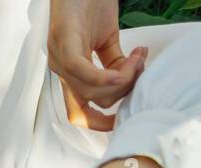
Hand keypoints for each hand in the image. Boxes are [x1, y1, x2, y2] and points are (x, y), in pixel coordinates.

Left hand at [48, 0, 145, 129]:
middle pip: (90, 105)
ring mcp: (60, 58)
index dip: (100, 123)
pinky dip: (106, 76)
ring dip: (122, 80)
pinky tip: (125, 66)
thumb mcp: (107, 39)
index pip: (79, 112)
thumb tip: (130, 80)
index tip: (124, 117)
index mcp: (70, 73)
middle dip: (122, 94)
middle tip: (140, 68)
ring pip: (91, 91)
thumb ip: (115, 63)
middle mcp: (61, 70)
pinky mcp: (64, 43)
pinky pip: (84, 73)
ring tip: (138, 56)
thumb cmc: (90, 3)